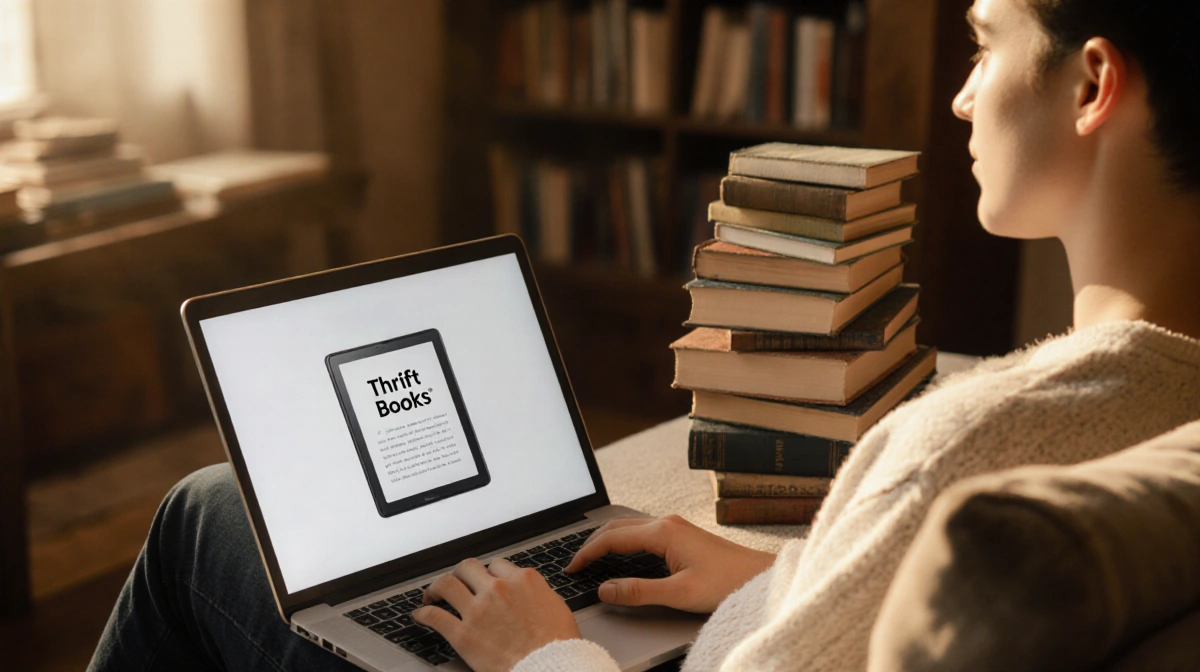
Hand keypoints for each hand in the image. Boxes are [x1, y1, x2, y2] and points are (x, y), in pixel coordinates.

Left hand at [412, 557, 581, 671]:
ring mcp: (478, 610)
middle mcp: (497, 589)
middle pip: (468, 567)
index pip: (496, 565)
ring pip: (446, 583)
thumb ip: (535, 591)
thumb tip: (526, 589)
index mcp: (522, 580)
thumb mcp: (554, 605)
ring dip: (436, 587)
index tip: (483, 581)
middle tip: (457, 582)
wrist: (550, 667)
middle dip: (461, 574)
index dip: (488, 573)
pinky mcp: (463, 634)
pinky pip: (434, 616)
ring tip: (432, 594)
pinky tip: (421, 615)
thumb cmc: (556, 644)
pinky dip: (423, 613)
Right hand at [565, 514, 775, 612]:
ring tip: (590, 558)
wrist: (760, 576)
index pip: (612, 539)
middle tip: (574, 564)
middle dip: (591, 543)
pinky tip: (620, 555)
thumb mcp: (679, 593)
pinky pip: (641, 532)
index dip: (587, 554)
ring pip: (629, 527)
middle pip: (616, 527)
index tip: (571, 568)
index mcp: (662, 532)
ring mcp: (675, 526)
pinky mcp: (681, 534)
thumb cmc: (727, 583)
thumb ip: (639, 591)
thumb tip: (605, 589)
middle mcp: (666, 523)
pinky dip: (622, 542)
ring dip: (606, 540)